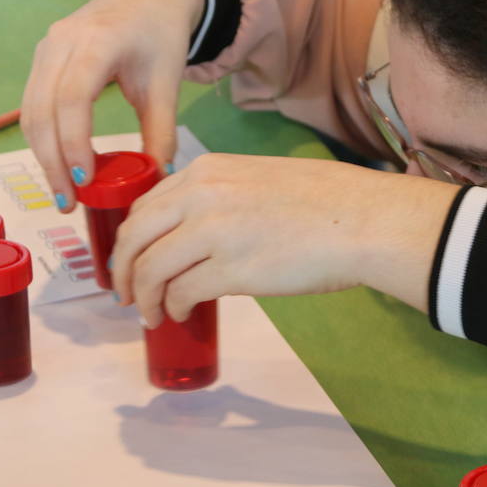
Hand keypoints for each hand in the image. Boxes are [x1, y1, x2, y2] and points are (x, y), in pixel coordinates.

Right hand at [20, 0, 204, 211]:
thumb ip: (162, 131)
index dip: (73, 142)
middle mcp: (61, 42)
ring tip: (64, 192)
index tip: (86, 179)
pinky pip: (32, 105)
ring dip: (43, 155)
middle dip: (52, 161)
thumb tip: (158, 178)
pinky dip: (42, 138)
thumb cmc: (160, 35)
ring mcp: (46, 48)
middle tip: (69, 201)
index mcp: (96, 41)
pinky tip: (60, 165)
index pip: (72, 98)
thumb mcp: (167, 83)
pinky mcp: (42, 59)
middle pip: (42, 110)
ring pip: (30, 111)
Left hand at [109, 154, 459, 325]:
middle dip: (123, 270)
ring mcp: (213, 232)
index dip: (130, 239)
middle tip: (125, 293)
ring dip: (145, 297)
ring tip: (152, 314)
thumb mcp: (259, 180)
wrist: (363, 220)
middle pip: (134, 237)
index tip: (131, 259)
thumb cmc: (327, 204)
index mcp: (207, 171)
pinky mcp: (231, 269)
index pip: (145, 205)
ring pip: (151, 269)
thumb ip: (221, 198)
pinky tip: (181, 313)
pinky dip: (174, 307)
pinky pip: (182, 292)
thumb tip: (198, 234)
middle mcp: (201, 196)